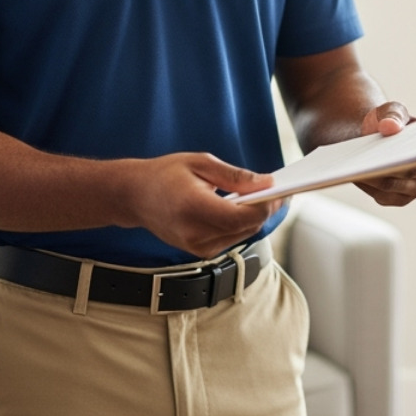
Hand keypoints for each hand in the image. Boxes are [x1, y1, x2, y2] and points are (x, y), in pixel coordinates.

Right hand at [116, 152, 280, 258]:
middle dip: (266, 209)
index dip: (266, 205)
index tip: (281, 190)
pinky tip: (241, 207)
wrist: (135, 196)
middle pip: (247, 227)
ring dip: (255, 217)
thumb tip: (267, 184)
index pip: (242, 216)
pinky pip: (231, 238)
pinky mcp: (199, 252)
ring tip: (261, 196)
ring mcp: (196, 247)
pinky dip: (241, 223)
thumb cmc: (165, 174)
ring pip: (243, 235)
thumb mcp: (201, 163)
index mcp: (194, 208)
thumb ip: (235, 177)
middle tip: (278, 190)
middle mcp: (195, 233)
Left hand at [352, 101, 415, 205]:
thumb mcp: (391, 110)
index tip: (396, 154)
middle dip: (389, 172)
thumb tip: (390, 127)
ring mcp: (411, 192)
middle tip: (370, 164)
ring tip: (357, 168)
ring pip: (391, 191)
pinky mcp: (393, 199)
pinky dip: (367, 186)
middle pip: (409, 181)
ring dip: (374, 180)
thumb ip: (393, 115)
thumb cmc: (388, 120)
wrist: (374, 134)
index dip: (413, 159)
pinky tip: (355, 174)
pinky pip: (381, 196)